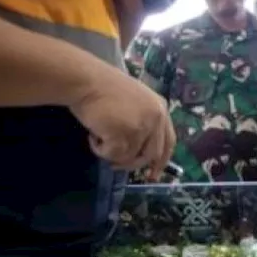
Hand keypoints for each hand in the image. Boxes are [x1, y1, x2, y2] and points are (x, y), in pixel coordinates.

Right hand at [69, 64, 175, 179]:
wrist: (87, 81)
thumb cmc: (104, 89)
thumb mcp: (135, 102)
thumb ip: (143, 121)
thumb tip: (138, 150)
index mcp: (161, 109)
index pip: (169, 141)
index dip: (162, 160)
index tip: (153, 175)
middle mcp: (156, 118)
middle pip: (152, 154)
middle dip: (134, 165)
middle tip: (116, 166)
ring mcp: (142, 127)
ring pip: (129, 157)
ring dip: (111, 153)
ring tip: (98, 137)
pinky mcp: (124, 134)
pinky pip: (112, 155)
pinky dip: (99, 150)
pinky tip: (92, 135)